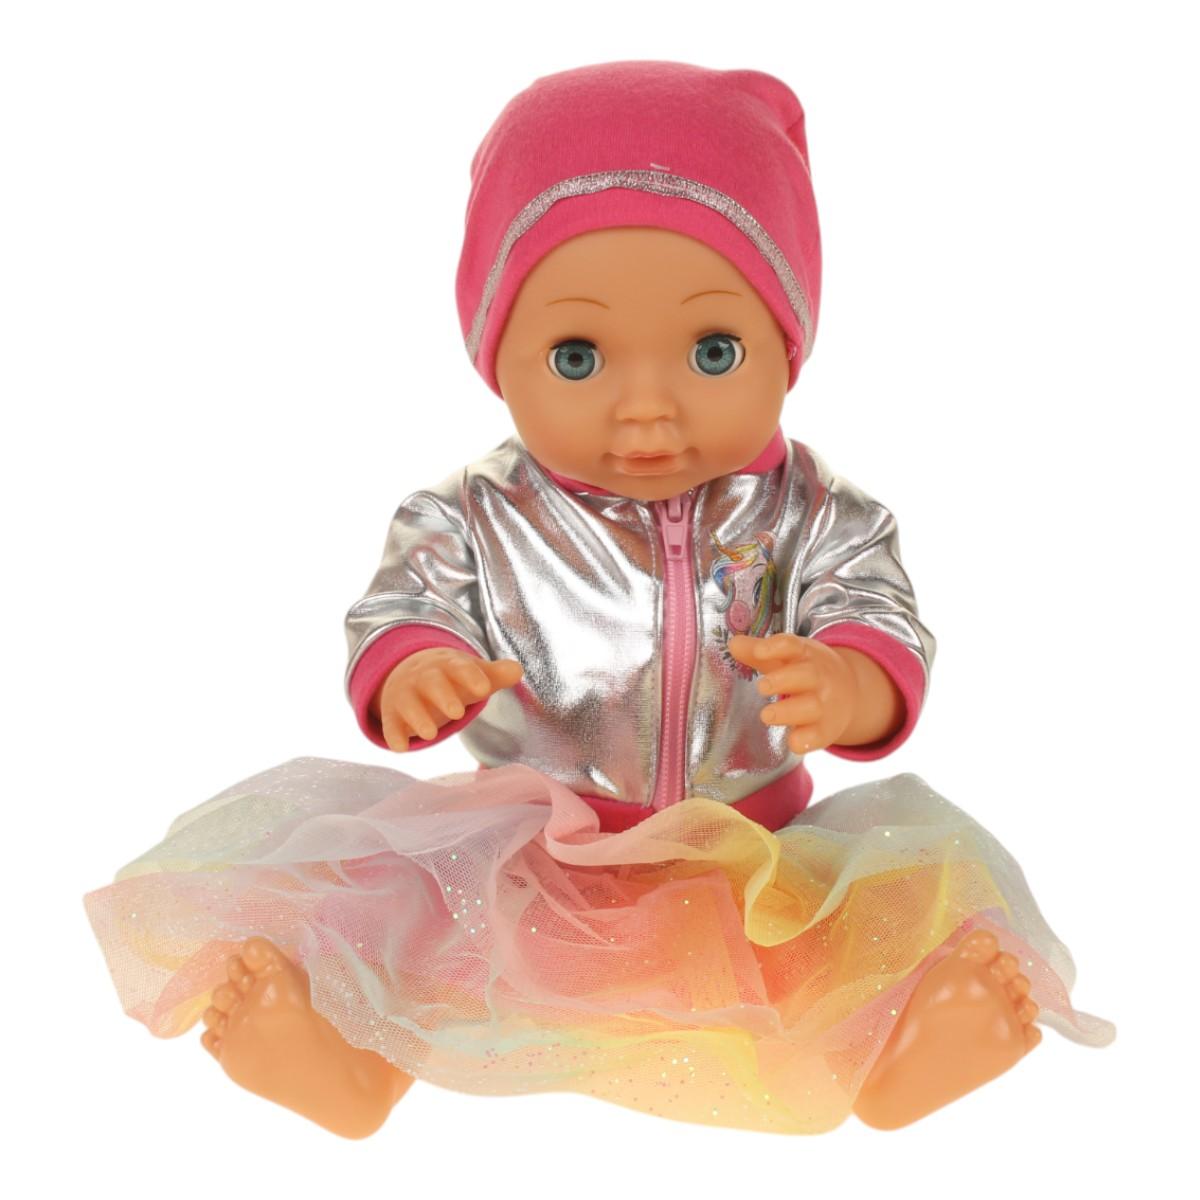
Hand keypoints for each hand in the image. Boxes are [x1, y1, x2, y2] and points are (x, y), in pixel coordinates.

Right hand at [373, 648, 523, 752]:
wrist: (411, 673)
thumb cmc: (452, 679)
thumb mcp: (473, 676)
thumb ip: (495, 675)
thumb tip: (517, 670)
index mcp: (449, 666)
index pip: (460, 667)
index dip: (471, 676)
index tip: (484, 688)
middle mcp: (425, 678)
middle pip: (433, 683)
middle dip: (443, 696)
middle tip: (458, 714)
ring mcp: (407, 695)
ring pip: (409, 704)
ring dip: (419, 717)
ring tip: (431, 735)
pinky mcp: (394, 715)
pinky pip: (391, 724)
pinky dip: (394, 735)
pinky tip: (401, 748)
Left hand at [727, 632, 856, 754]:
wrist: (849, 690)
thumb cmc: (805, 671)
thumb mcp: (787, 657)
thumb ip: (758, 651)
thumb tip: (733, 644)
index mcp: (805, 655)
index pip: (792, 646)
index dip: (776, 647)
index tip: (759, 651)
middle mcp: (818, 677)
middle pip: (805, 675)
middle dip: (783, 680)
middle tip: (762, 686)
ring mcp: (824, 703)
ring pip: (812, 706)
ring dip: (789, 711)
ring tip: (766, 715)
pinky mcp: (826, 728)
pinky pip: (818, 735)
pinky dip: (807, 739)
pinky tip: (793, 741)